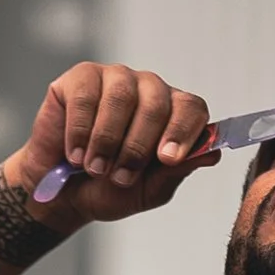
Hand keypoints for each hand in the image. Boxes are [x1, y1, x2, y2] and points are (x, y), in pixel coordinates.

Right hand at [15, 65, 218, 223]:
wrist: (62, 196)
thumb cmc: (108, 189)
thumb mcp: (148, 191)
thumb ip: (177, 171)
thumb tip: (212, 154)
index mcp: (172, 114)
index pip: (192, 108)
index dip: (183, 131)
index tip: (167, 159)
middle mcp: (148, 90)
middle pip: (156, 103)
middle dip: (137, 146)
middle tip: (120, 177)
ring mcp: (115, 78)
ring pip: (121, 97)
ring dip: (107, 141)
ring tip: (95, 168)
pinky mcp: (80, 78)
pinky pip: (86, 96)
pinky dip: (80, 130)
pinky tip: (75, 153)